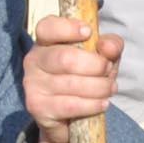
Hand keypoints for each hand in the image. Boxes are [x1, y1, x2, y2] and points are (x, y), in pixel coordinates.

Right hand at [22, 15, 122, 142]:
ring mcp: (33, 84)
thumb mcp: (103, 56)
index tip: (89, 32)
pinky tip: (102, 103)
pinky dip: (92, 104)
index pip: (48, 27)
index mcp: (46, 40)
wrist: (70, 115)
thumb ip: (110, 45)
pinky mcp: (37, 107)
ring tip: (109, 88)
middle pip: (65, 58)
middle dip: (96, 65)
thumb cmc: (86, 75)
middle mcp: (34, 60)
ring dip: (99, 87)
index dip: (68, 28)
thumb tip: (108, 47)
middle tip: (108, 70)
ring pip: (71, 84)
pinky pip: (70, 105)